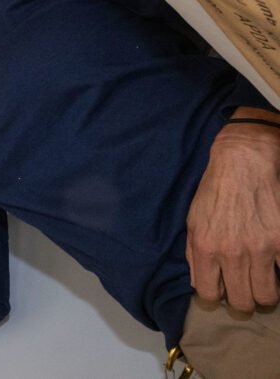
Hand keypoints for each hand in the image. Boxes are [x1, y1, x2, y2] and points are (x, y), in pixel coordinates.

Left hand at [186, 119, 279, 311]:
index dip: (217, 297)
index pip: (209, 294)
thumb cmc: (214, 191)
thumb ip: (193, 254)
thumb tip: (198, 284)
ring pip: (267, 296)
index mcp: (205, 247)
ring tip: (266, 282)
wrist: (243, 163)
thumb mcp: (193, 220)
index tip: (224, 291)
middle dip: (244, 301)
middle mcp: (231, 252)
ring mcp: (260, 248)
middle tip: (248, 290)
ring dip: (266, 294)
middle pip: (242, 301)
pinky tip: (276, 266)